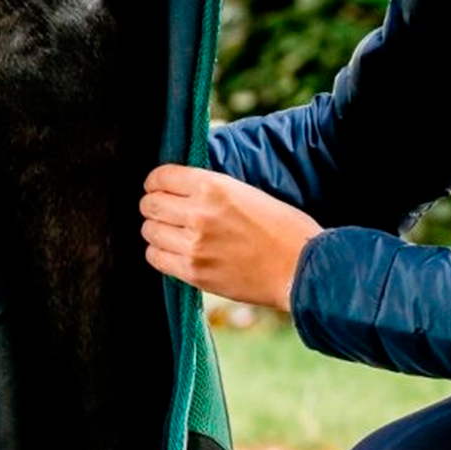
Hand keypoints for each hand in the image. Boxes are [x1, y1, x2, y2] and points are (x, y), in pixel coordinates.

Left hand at [139, 164, 321, 310]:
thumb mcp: (247, 191)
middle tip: (165, 211)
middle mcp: (198, 213)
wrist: (301, 268)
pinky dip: (160, 253)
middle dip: (153, 205)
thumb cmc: (283, 228)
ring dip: (157, 230)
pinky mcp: (194, 272)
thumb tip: (180, 186)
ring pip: (149, 231)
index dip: (156, 182)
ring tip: (173, 233)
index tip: (160, 187)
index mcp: (213, 186)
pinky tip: (175, 251)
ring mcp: (193, 245)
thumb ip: (210, 188)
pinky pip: (156, 258)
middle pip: (149, 204)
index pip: (161, 177)